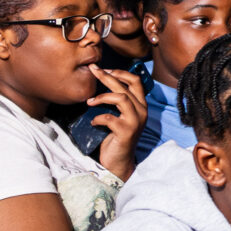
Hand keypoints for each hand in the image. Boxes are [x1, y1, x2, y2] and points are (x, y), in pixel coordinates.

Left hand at [84, 65, 149, 179]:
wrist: (118, 161)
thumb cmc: (115, 137)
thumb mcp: (120, 116)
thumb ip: (118, 103)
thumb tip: (103, 84)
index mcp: (140, 105)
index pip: (135, 81)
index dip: (120, 72)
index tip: (104, 69)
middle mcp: (141, 111)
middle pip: (125, 87)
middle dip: (107, 76)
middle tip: (92, 70)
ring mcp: (135, 121)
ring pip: (121, 98)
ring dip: (102, 97)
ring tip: (89, 102)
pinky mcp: (126, 131)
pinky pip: (110, 118)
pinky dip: (98, 118)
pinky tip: (93, 122)